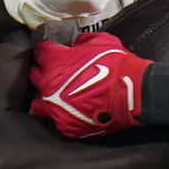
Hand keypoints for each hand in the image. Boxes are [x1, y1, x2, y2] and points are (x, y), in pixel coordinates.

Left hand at [30, 32, 152, 138]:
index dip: (45, 51)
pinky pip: (56, 120)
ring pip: (39, 103)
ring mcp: (56, 109)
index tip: (49, 51)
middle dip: (42, 73)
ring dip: (45, 98)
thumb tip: (75, 45)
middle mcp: (49, 86)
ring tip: (56, 96)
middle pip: (35, 77)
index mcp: (55, 62)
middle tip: (52, 73)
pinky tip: (70, 111)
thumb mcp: (100, 41)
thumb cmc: (117, 65)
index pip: (40, 53)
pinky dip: (62, 115)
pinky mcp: (66, 126)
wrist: (133, 93)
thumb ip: (81, 42)